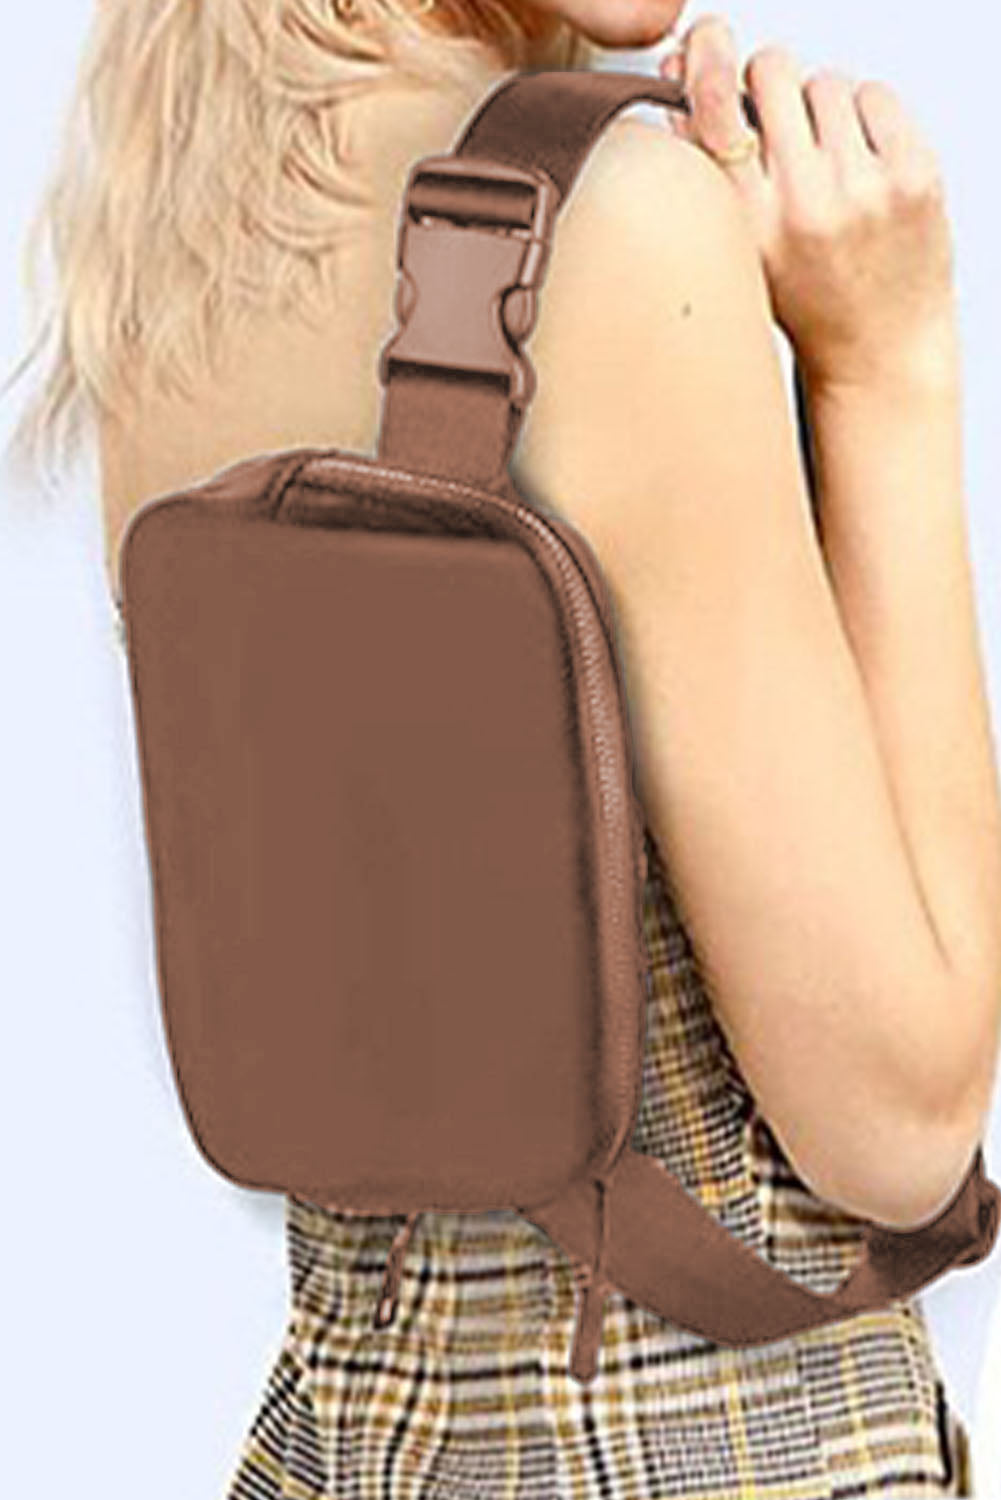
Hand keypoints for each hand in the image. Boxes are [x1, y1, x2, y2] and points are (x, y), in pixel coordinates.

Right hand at [660, 14, 959, 390]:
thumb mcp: (739, 253)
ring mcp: (866, 186)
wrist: (881, 352)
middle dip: (768, 81)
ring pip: (826, 81)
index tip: (704, 42)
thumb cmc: (807, 306)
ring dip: (820, 106)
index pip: (716, 108)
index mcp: (752, 225)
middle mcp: (807, 203)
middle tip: (776, 118)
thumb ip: (707, 176)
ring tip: (823, 159)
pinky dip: (864, 116)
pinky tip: (859, 163)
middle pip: (773, 71)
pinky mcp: (915, 174)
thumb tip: (679, 85)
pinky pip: (876, 95)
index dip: (707, 59)